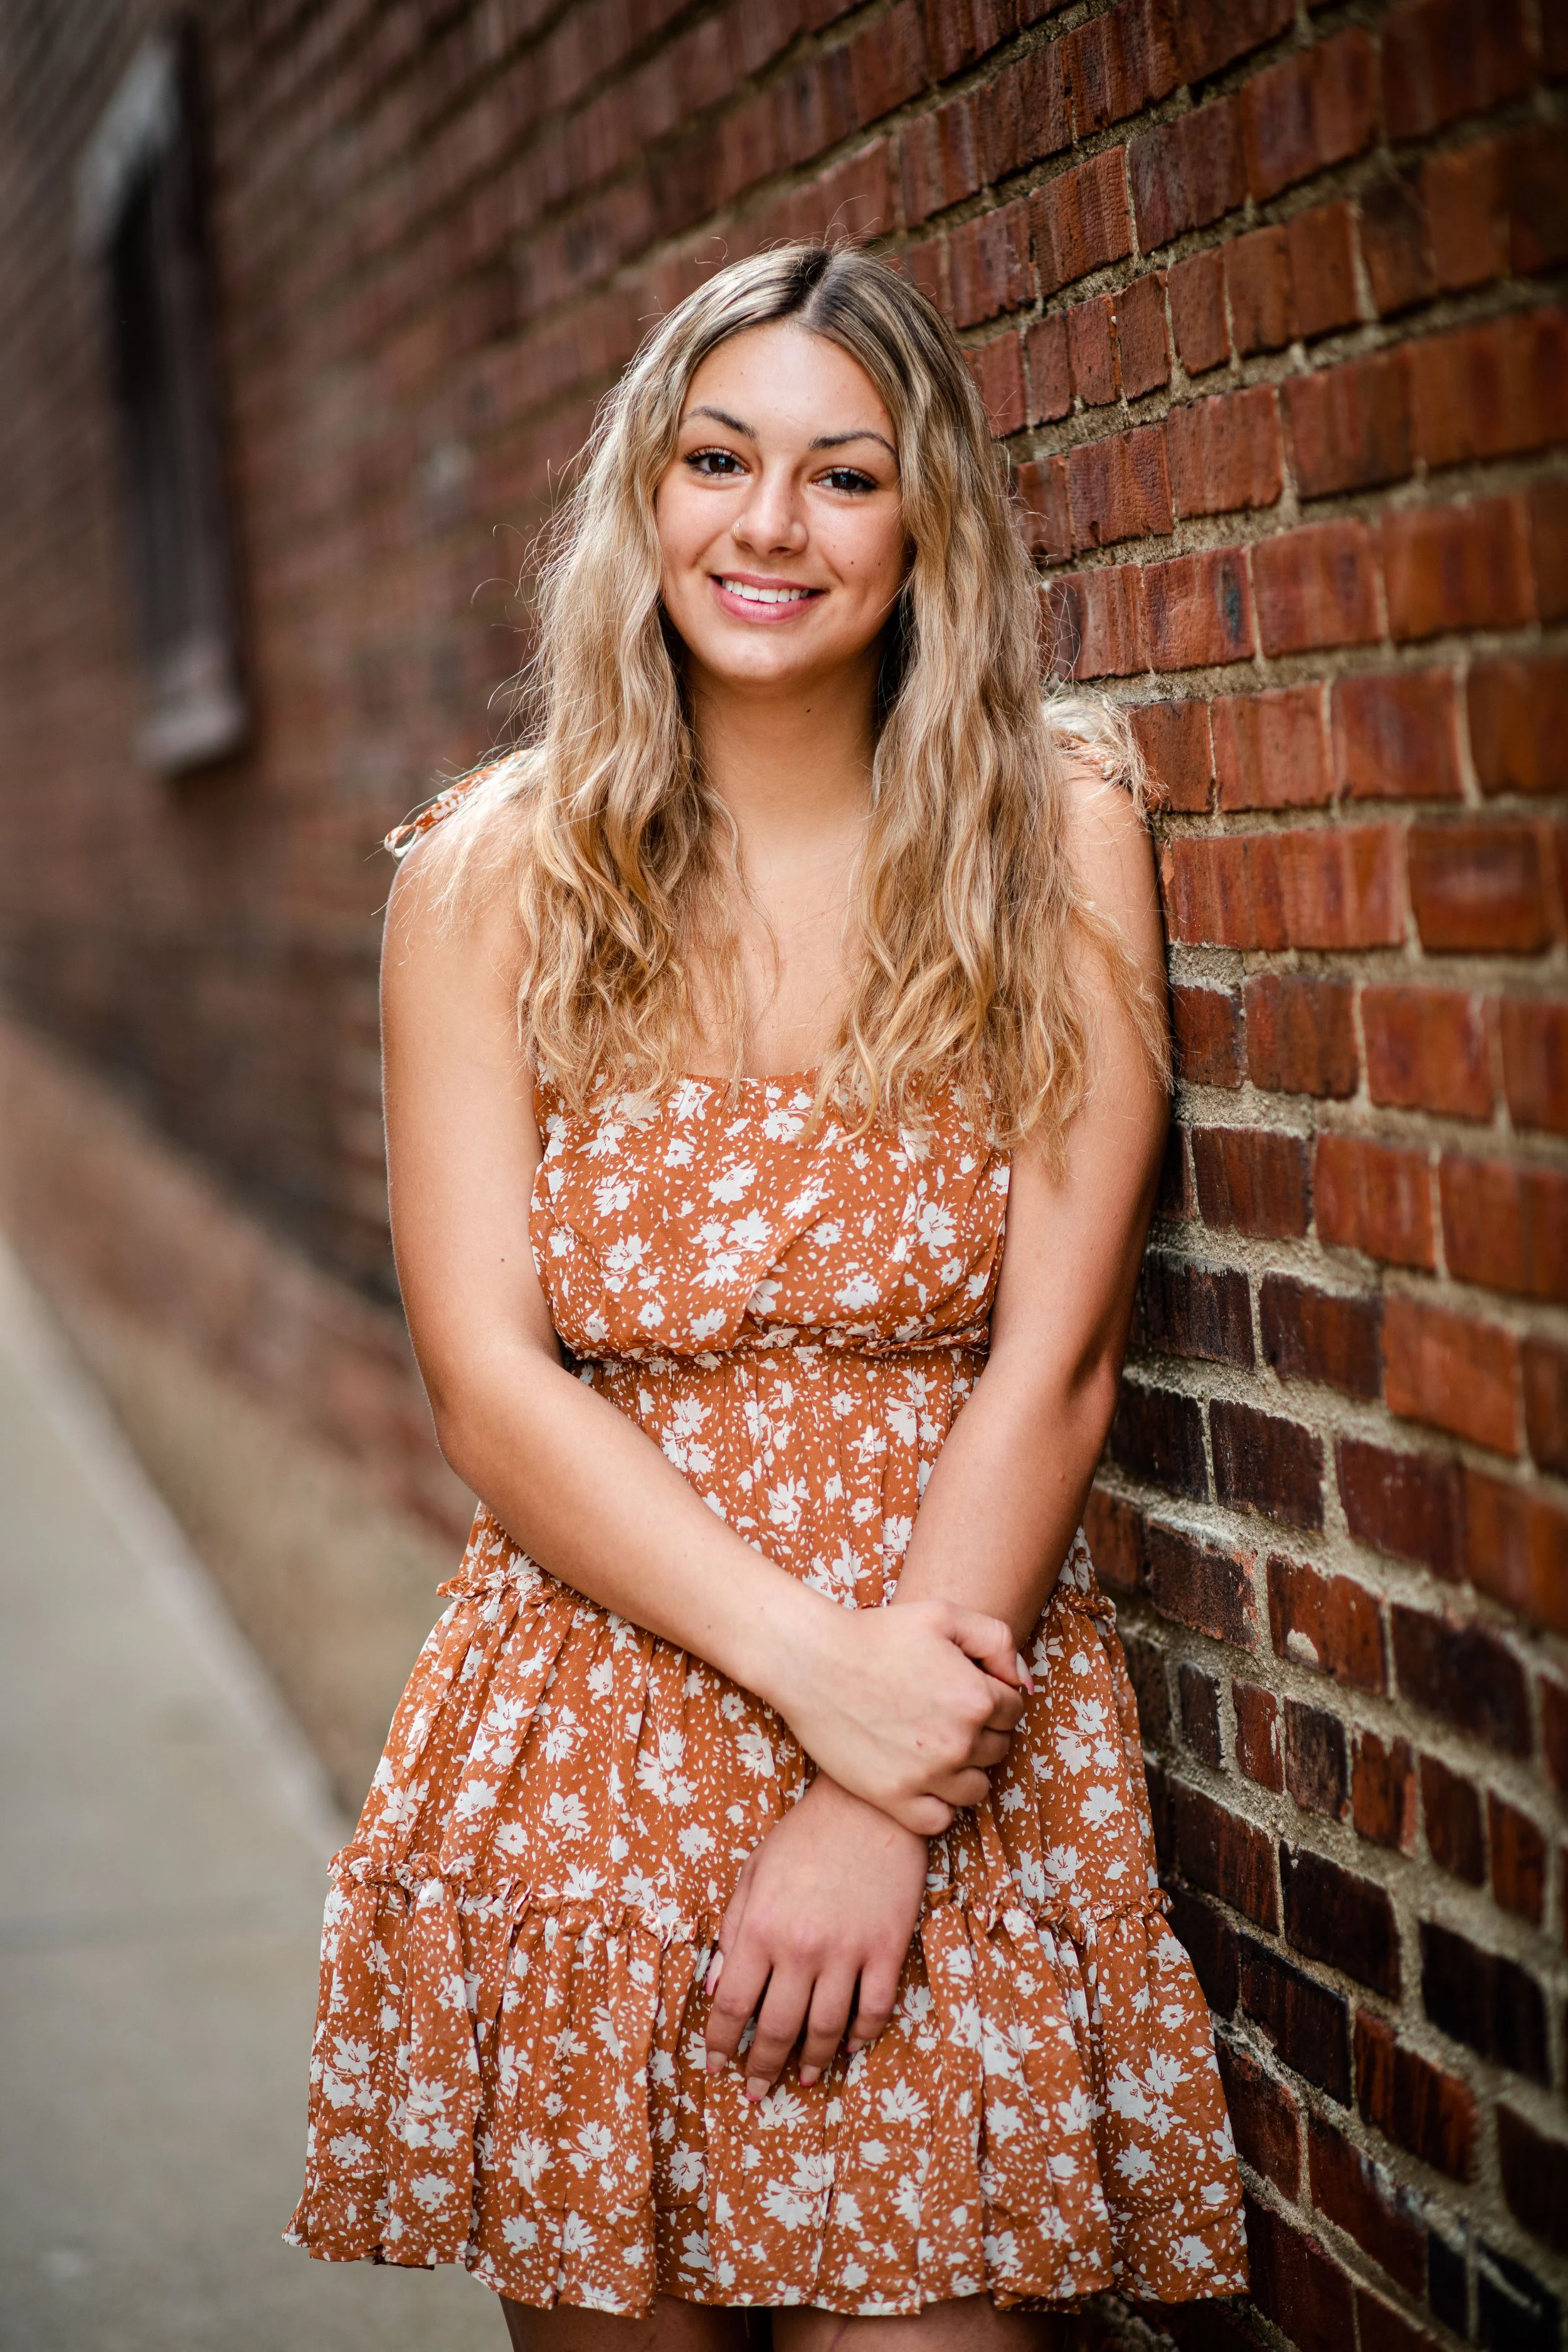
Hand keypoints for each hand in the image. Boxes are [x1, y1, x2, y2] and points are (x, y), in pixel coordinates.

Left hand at [703, 1775, 929, 2098]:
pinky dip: (860, 2037)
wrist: (869, 1805)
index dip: (721, 2043)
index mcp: (761, 1928)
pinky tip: (846, 2048)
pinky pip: (874, 2010)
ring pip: (825, 2029)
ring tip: (801, 2079)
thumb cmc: (804, 1837)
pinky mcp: (887, 1950)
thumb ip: (731, 1930)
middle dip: (761, 2067)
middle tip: (755, 2091)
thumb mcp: (754, 1873)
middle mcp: (801, 1948)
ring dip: (810, 2062)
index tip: (715, 2065)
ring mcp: (847, 1952)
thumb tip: (714, 1989)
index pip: (732, 2005)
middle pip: (777, 2029)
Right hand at [770, 1598, 1031, 1834]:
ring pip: (976, 1788)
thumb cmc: (878, 1633)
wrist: (813, 1662)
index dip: (993, 1696)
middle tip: (943, 1712)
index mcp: (976, 1698)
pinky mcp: (894, 1798)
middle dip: (981, 1732)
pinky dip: (938, 1805)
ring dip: (965, 1769)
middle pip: (997, 1749)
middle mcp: (958, 1742)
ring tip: (935, 1745)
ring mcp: (926, 1776)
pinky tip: (922, 1778)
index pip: (1014, 1711)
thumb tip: (1023, 1685)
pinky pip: (940, 1820)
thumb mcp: (944, 1615)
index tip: (964, 1688)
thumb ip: (998, 1641)